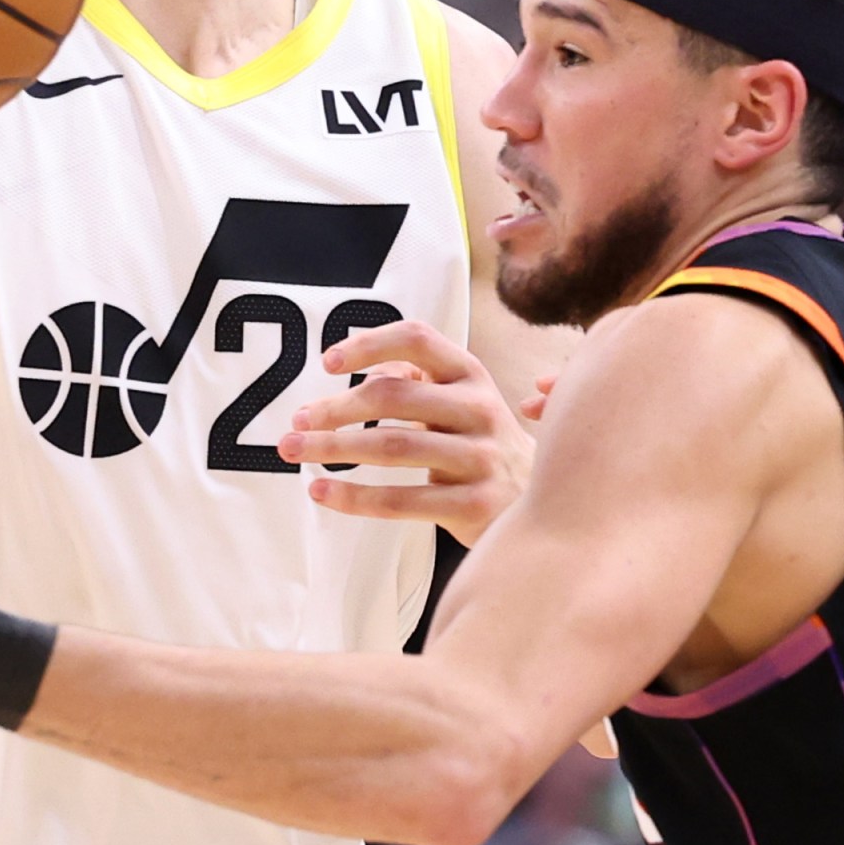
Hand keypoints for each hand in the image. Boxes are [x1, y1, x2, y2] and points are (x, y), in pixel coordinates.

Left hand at [282, 319, 533, 547]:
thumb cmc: (480, 445)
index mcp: (470, 374)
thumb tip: (364, 361)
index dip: (369, 344)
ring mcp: (480, 457)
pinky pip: (401, 500)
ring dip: (332, 448)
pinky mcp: (474, 503)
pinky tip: (322, 493)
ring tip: (294, 450)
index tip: (327, 362)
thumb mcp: (460, 401)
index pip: (417, 339)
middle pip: (394, 395)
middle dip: (335, 408)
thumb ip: (417, 378)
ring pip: (391, 447)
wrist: (548, 505)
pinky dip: (354, 497)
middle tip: (295, 421)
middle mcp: (479, 407)